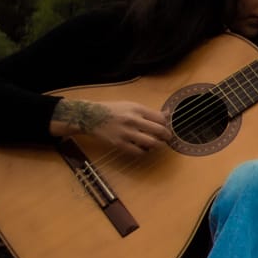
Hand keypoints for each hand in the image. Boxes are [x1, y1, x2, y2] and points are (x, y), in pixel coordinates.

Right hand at [50, 99, 172, 154]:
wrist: (90, 116)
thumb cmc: (113, 110)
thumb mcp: (131, 105)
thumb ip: (149, 112)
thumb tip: (168, 115)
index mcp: (137, 109)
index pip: (161, 119)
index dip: (166, 125)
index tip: (166, 127)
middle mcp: (133, 120)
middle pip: (159, 131)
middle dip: (167, 136)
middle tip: (167, 138)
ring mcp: (126, 133)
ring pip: (151, 143)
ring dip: (157, 145)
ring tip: (156, 144)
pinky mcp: (119, 143)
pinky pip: (138, 152)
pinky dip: (144, 152)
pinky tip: (143, 148)